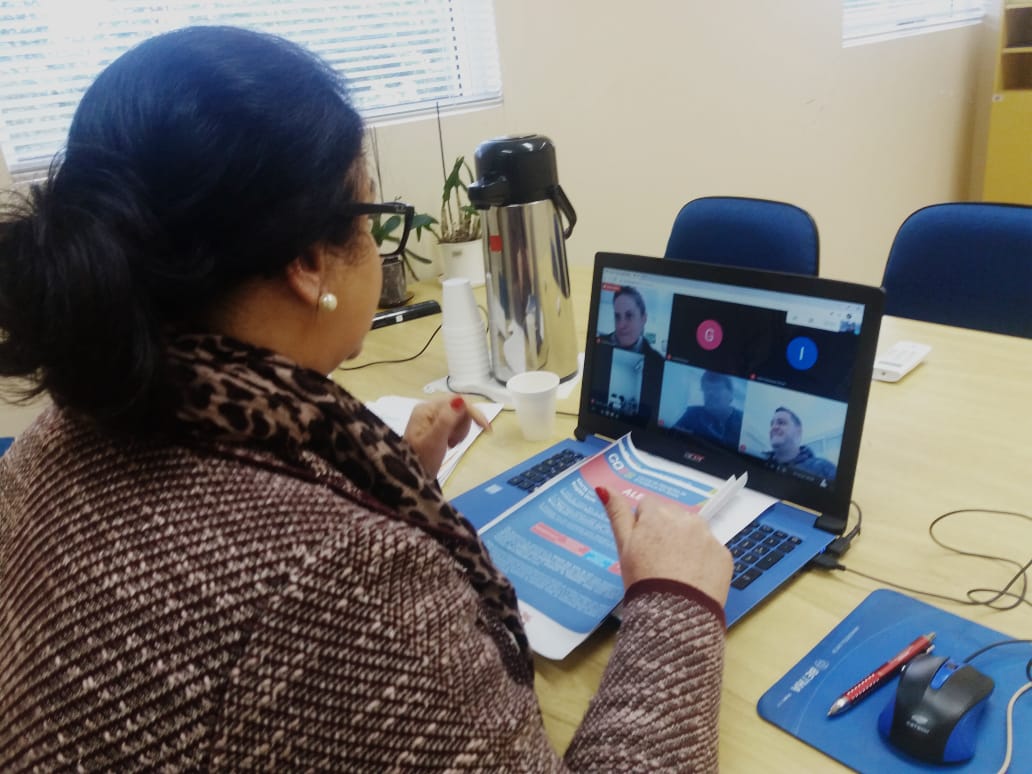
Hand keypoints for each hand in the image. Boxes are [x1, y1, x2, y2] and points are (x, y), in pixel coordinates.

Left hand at [403, 396, 489, 476]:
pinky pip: (455, 424)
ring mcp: (433, 418)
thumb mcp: (435, 441)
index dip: (473, 412)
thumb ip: (447, 419)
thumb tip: (460, 400)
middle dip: (463, 425)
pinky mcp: (437, 426)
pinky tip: (450, 444)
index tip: (487, 429)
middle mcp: (429, 409)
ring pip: (459, 416)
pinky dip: (457, 434)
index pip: (456, 400)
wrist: (412, 478)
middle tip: (454, 441)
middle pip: (459, 407)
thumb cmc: (422, 461)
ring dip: (460, 431)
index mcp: (426, 408)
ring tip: (451, 444)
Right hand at [597, 489, 732, 606]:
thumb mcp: (624, 546)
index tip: (642, 547)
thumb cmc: (643, 580)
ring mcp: (708, 536)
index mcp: (658, 514)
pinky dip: (703, 559)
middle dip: (665, 530)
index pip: (647, 506)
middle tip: (658, 560)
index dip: (642, 526)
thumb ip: (616, 513)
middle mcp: (686, 518)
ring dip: (685, 542)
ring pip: (693, 530)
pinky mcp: (724, 555)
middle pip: (672, 515)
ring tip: (676, 570)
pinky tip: (693, 577)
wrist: (674, 615)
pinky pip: (711, 549)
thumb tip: (603, 487)